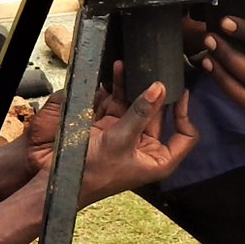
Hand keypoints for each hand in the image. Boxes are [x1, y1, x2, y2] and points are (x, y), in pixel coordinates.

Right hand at [78, 63, 196, 204]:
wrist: (59, 177)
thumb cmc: (94, 171)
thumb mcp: (121, 140)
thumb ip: (140, 112)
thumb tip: (159, 88)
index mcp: (158, 158)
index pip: (185, 136)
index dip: (185, 114)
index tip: (180, 92)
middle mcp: (145, 145)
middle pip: (159, 112)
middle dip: (155, 92)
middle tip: (155, 70)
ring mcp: (128, 133)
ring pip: (138, 103)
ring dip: (134, 85)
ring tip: (132, 66)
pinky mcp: (110, 125)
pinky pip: (118, 101)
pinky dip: (117, 87)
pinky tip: (117, 71)